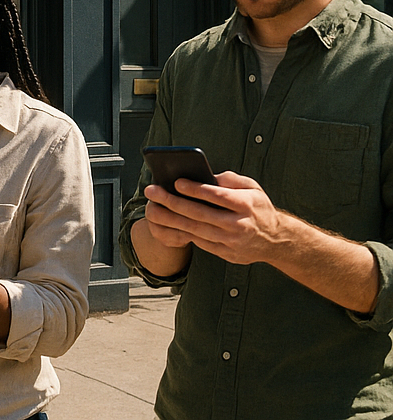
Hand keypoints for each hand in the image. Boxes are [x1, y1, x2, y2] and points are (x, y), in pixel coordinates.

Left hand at [143, 171, 290, 265]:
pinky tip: (167, 223)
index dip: (195, 189)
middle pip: (200, 213)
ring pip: (195, 229)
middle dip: (172, 202)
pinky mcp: (226, 253)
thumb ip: (230, 179)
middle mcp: (239, 224)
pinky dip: (182, 232)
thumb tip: (205, 175)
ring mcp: (232, 241)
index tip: (176, 182)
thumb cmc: (258, 208)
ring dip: (170, 219)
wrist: (276, 240)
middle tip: (152, 192)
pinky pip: (199, 242)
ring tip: (152, 209)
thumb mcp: (252, 187)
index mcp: (246, 205)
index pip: (216, 195)